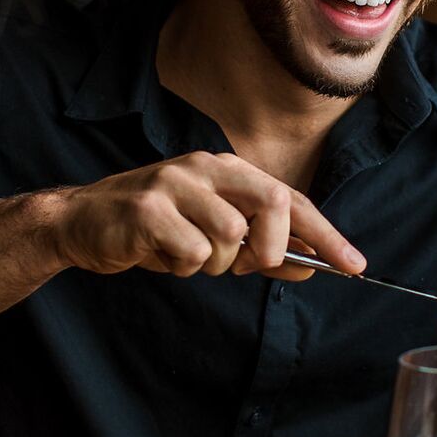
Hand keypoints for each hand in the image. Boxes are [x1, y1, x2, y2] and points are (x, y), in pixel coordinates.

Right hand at [50, 151, 363, 279]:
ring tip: (184, 255)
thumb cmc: (154, 229)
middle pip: (275, 203)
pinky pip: (191, 254)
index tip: (355, 265)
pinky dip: (180, 267)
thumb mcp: (212, 233)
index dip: (327, 234)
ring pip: (231, 239)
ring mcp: (176, 185)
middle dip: (274, 247)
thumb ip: (261, 249)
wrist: (81, 223)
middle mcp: (206, 168)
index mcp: (227, 170)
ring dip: (213, 264)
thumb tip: (313, 264)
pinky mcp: (148, 210)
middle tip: (251, 265)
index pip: (293, 199)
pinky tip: (158, 255)